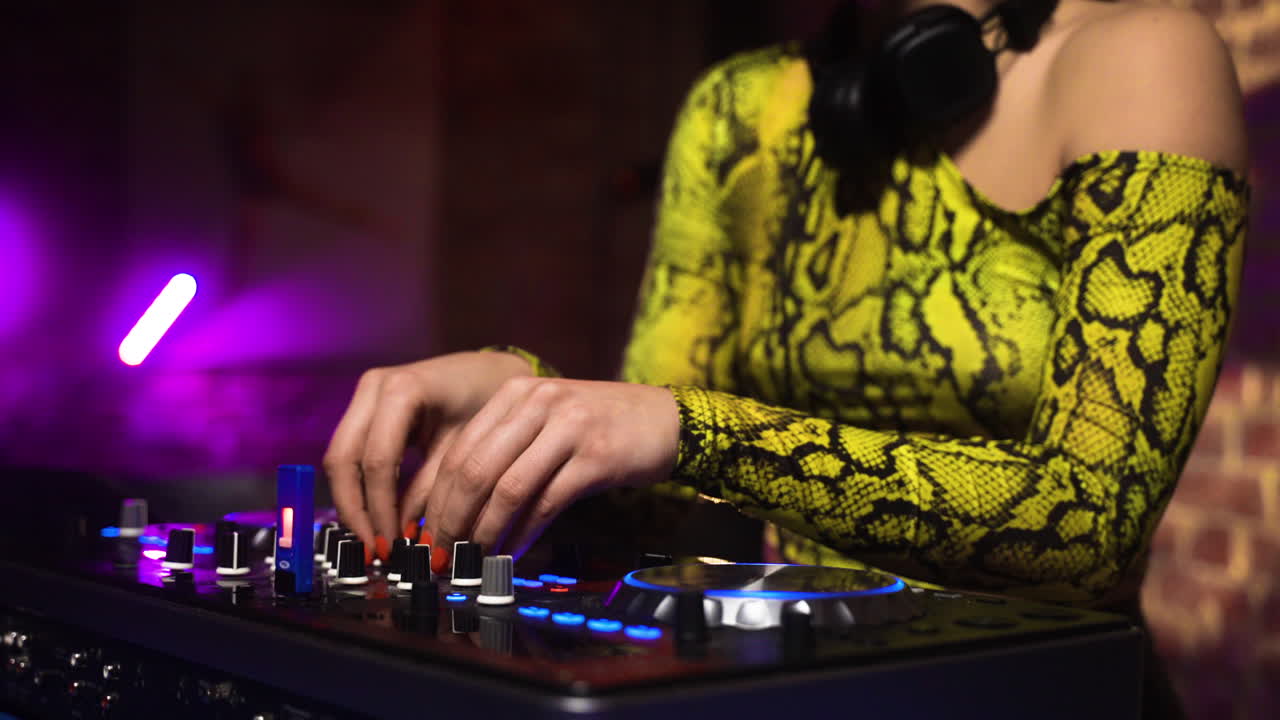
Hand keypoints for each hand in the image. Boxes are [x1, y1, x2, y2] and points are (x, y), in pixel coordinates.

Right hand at [323, 351, 533, 549]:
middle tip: (374, 548)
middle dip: (356, 509)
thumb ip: (432, 490)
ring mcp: (365, 394)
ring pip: (340, 457)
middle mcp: (374, 386)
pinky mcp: (365, 407)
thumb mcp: (464, 450)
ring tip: (373, 539)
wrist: (493, 372)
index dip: (379, 508)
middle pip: (343, 458)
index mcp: (402, 390)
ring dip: (353, 501)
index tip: (390, 544)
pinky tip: (374, 516)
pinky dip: (359, 486)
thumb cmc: (488, 404)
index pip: (377, 460)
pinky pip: (351, 452)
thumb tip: (406, 537)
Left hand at [422, 377, 678, 558]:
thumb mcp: (548, 422)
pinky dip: (522, 535)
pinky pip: (545, 502)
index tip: (425, 535)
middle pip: (474, 469)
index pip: (459, 449)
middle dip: (451, 521)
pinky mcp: (594, 456)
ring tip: (472, 562)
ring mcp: (567, 427)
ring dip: (484, 533)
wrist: (667, 419)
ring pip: (506, 489)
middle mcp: (538, 403)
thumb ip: (507, 450)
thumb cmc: (602, 426)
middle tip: (441, 556)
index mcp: (516, 393)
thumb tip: (459, 509)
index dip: (436, 498)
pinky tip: (511, 554)